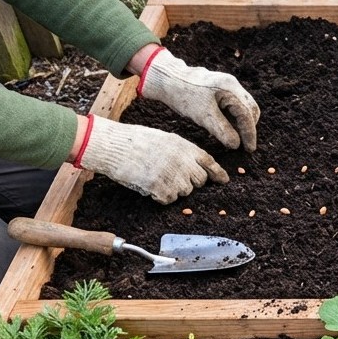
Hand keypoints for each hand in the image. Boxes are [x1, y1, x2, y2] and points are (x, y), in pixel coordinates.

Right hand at [74, 115, 228, 203]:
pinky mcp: (161, 188)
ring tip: (155, 177)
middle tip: (172, 178)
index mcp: (185, 147)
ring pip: (185, 192)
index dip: (217, 173)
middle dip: (190, 182)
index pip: (209, 162)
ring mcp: (173, 175)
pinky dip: (160, 196)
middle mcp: (183, 161)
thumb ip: (182, 152)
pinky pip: (168, 199)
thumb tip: (194, 167)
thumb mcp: (164, 139)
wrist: (113, 145)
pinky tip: (148, 184)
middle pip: (199, 181)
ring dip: (174, 190)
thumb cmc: (134, 141)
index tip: (224, 180)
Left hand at [136, 47, 260, 150]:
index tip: (249, 149)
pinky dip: (235, 117)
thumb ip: (222, 130)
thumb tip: (236, 145)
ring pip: (244, 107)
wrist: (168, 80)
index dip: (250, 134)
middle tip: (244, 145)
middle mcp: (233, 84)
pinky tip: (227, 127)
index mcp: (230, 88)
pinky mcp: (222, 88)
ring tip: (235, 137)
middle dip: (249, 128)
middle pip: (250, 109)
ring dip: (242, 123)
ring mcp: (228, 85)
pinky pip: (236, 105)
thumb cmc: (184, 96)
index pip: (247, 114)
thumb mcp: (203, 116)